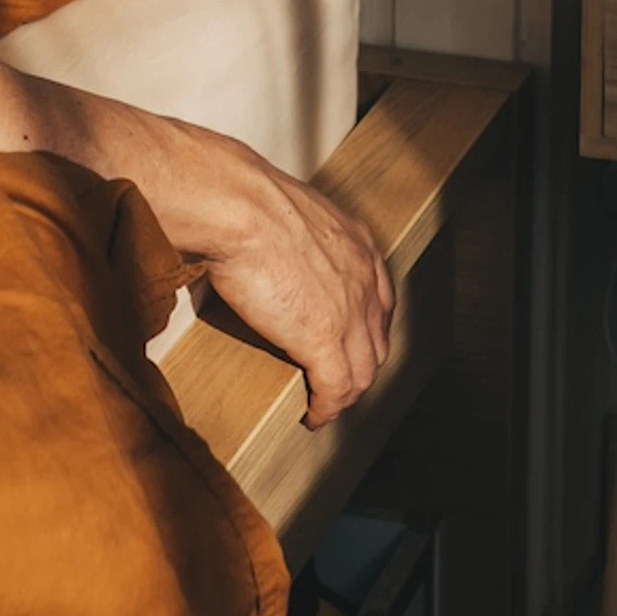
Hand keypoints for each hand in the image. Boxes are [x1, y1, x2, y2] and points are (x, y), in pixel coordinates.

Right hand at [148, 128, 392, 429]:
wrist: (237, 206)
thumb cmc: (244, 199)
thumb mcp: (288, 212)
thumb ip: (294, 235)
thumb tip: (266, 245)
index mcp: (357, 244)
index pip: (379, 299)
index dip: (367, 328)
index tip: (352, 341)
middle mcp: (363, 278)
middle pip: (376, 340)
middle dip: (361, 365)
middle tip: (339, 381)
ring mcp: (349, 311)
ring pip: (362, 371)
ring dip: (345, 394)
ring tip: (325, 405)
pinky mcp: (324, 339)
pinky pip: (336, 390)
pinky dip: (327, 409)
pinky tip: (313, 416)